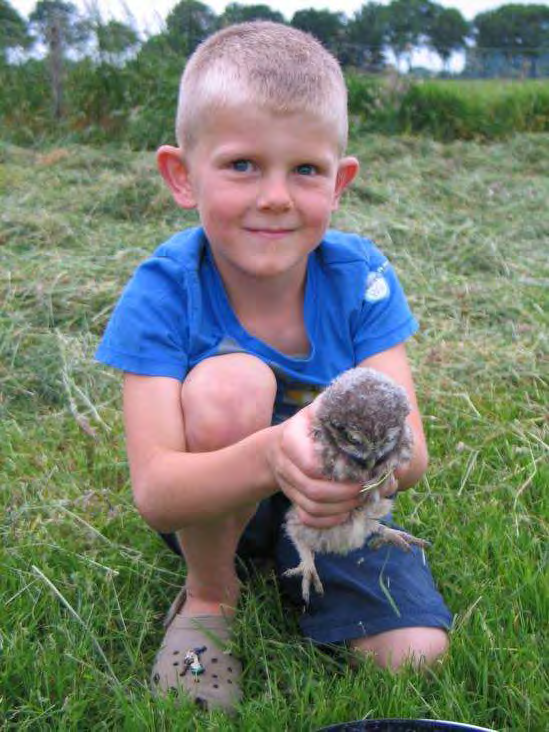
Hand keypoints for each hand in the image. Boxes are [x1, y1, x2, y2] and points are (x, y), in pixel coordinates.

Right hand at [269, 401, 363, 527]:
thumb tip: (373, 410)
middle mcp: (284, 464)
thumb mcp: (320, 411)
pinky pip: (307, 518)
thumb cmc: (309, 426)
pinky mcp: (292, 500)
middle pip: (314, 489)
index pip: (311, 464)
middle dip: (345, 493)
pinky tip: (346, 513)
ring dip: (341, 508)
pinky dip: (328, 521)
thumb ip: (340, 410)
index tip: (363, 469)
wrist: (278, 446)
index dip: (338, 472)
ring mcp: (287, 485)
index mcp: (291, 438)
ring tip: (362, 499)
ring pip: (312, 507)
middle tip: (368, 488)